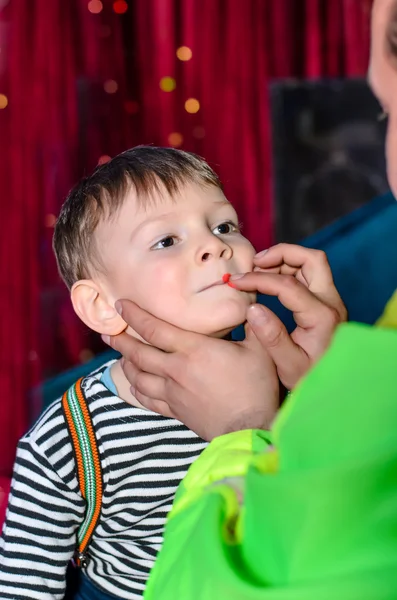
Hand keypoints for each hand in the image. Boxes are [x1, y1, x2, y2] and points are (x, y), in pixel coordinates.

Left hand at [103, 303, 278, 440]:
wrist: (250, 429)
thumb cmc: (255, 387)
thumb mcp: (259, 350)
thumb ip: (254, 325)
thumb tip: (252, 305)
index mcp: (193, 350)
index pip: (154, 329)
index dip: (135, 316)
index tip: (121, 305)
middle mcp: (176, 369)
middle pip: (139, 353)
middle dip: (121, 340)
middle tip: (108, 331)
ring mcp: (173, 392)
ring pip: (139, 377)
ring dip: (126, 364)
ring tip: (119, 354)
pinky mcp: (175, 410)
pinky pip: (148, 399)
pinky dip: (137, 389)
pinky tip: (134, 384)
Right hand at [229, 244, 346, 388]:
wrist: (335, 389)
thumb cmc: (311, 380)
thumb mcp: (289, 366)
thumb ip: (272, 337)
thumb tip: (253, 309)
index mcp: (322, 317)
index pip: (288, 284)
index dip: (259, 279)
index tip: (237, 282)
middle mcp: (331, 303)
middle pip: (312, 260)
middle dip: (282, 254)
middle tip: (255, 263)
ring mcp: (332, 302)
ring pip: (312, 264)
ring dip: (285, 260)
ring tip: (258, 269)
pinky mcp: (327, 305)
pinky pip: (310, 276)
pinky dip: (289, 271)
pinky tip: (270, 280)